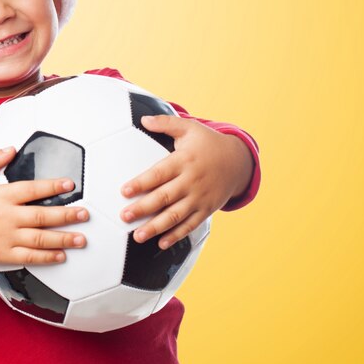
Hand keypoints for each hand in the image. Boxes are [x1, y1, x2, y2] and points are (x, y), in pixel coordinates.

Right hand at [0, 147, 88, 266]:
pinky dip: (46, 257)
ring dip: (62, 239)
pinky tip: (61, 255)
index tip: (70, 184)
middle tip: (84, 214)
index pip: (31, 190)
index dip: (51, 186)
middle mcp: (6, 217)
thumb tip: (12, 148)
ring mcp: (6, 237)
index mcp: (1, 196)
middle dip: (65, 215)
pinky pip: (28, 257)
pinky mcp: (4, 254)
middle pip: (40, 216)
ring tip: (81, 238)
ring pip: (38, 239)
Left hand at [120, 115, 253, 248]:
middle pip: (164, 197)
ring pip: (175, 215)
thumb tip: (144, 119)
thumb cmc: (208, 144)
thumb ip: (166, 123)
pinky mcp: (206, 210)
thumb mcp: (190, 128)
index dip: (141, 183)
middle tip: (124, 216)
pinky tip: (161, 243)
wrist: (238, 161)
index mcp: (184, 161)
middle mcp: (191, 181)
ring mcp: (199, 198)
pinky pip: (190, 225)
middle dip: (143, 208)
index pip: (159, 173)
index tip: (124, 191)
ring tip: (138, 235)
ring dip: (156, 227)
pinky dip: (176, 235)